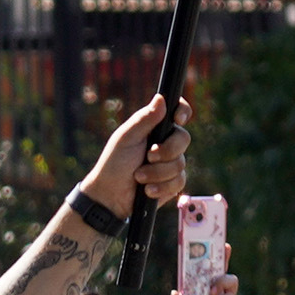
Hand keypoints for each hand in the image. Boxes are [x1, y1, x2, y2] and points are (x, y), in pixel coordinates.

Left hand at [82, 93, 182, 215]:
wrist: (110, 196)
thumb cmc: (114, 164)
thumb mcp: (126, 138)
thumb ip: (144, 119)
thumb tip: (161, 98)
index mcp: (155, 127)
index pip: (177, 111)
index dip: (183, 111)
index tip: (177, 119)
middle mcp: (166, 143)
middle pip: (183, 139)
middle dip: (166, 150)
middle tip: (149, 156)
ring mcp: (171, 163)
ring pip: (181, 163)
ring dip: (158, 173)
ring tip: (139, 177)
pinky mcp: (173, 183)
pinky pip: (179, 182)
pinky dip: (161, 186)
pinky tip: (148, 190)